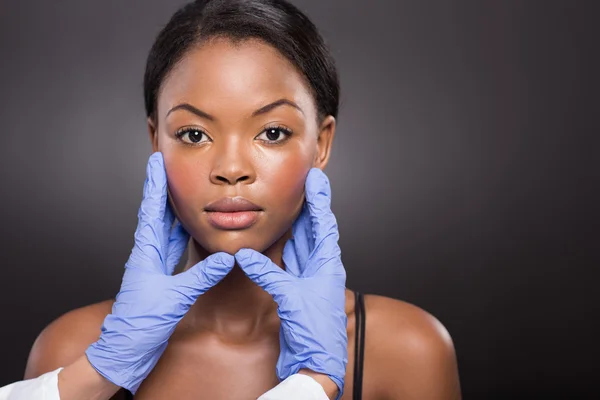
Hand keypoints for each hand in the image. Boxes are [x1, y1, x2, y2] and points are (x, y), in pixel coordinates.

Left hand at [85, 152, 234, 392]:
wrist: (125, 350)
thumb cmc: (139, 325)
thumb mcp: (174, 298)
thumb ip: (201, 276)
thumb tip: (226, 256)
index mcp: (146, 253)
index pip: (151, 210)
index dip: (154, 184)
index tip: (156, 161)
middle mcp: (148, 254)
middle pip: (158, 214)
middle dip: (164, 189)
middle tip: (172, 167)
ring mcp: (154, 266)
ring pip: (167, 230)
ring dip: (175, 210)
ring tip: (186, 191)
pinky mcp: (162, 278)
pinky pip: (175, 248)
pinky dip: (184, 235)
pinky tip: (194, 230)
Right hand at [234, 167, 347, 398]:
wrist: (317, 363)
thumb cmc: (314, 333)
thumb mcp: (290, 297)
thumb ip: (268, 274)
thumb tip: (245, 255)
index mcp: (328, 265)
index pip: (324, 224)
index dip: (320, 199)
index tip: (317, 177)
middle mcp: (322, 269)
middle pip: (314, 230)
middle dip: (307, 207)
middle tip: (302, 184)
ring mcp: (311, 280)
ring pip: (302, 245)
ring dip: (296, 226)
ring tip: (290, 205)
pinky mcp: (299, 291)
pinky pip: (292, 262)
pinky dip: (285, 249)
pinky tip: (279, 241)